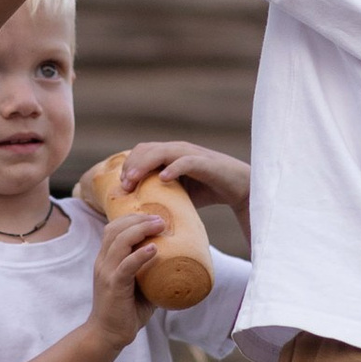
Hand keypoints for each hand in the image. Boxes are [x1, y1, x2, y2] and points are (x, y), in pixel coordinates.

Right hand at [88, 210, 163, 346]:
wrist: (107, 335)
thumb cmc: (125, 311)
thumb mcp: (138, 286)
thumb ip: (151, 272)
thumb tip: (178, 263)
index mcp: (106, 259)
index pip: (113, 228)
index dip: (131, 217)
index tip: (153, 216)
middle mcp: (103, 262)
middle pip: (116, 228)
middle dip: (139, 219)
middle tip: (161, 219)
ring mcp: (106, 273)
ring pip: (120, 241)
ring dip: (141, 230)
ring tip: (160, 226)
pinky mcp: (113, 286)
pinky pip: (126, 265)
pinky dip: (140, 255)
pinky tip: (154, 249)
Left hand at [109, 136, 250, 224]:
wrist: (239, 187)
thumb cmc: (206, 190)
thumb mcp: (177, 192)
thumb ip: (160, 194)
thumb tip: (137, 212)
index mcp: (169, 154)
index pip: (141, 151)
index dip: (128, 165)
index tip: (121, 185)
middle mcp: (178, 149)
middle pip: (146, 149)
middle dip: (131, 166)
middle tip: (124, 186)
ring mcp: (191, 154)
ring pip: (161, 152)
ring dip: (144, 165)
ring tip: (133, 181)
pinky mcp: (205, 162)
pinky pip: (185, 161)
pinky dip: (173, 168)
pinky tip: (163, 179)